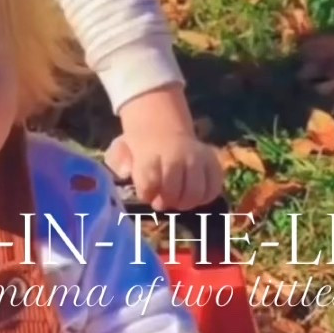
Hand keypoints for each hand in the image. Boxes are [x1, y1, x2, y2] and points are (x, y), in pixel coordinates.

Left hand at [108, 87, 222, 210]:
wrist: (162, 129)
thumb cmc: (141, 149)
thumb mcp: (121, 150)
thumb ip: (119, 161)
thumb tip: (128, 172)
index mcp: (151, 153)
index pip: (149, 181)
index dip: (147, 194)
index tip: (146, 195)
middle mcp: (177, 154)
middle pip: (174, 190)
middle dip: (167, 201)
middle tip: (162, 202)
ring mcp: (197, 158)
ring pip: (196, 191)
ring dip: (185, 203)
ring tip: (178, 201)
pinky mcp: (213, 162)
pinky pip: (214, 187)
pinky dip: (205, 197)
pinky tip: (195, 197)